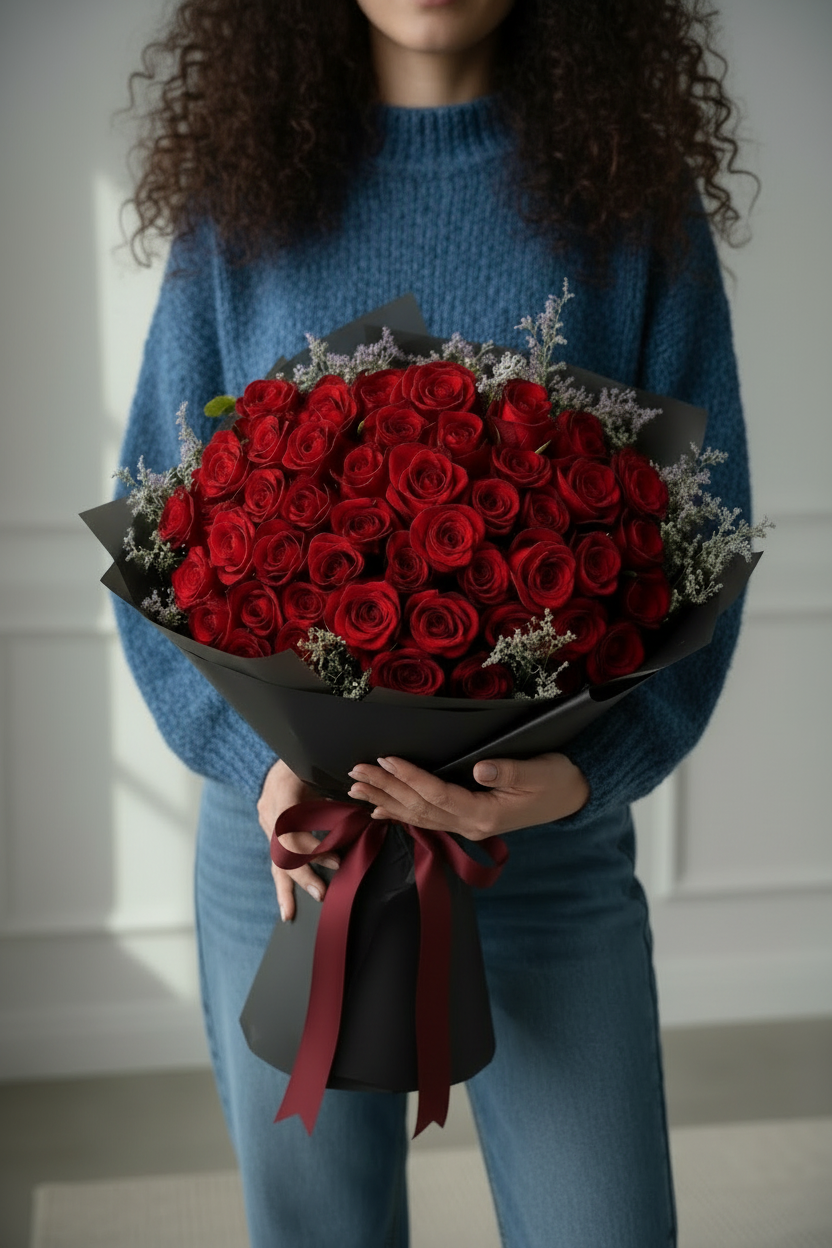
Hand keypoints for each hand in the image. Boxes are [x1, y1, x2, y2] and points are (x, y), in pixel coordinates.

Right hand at [257, 759, 339, 921]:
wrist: (288, 747)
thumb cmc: (311, 756)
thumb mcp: (322, 766)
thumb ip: (338, 789)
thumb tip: (366, 812)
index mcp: (283, 791)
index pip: (289, 830)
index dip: (309, 848)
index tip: (334, 858)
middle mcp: (269, 808)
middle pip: (280, 849)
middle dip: (300, 874)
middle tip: (321, 893)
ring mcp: (266, 818)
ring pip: (274, 858)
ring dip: (285, 887)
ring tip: (289, 914)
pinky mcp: (269, 825)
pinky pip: (277, 857)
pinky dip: (283, 881)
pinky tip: (287, 905)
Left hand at [346, 753, 589, 840]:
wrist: (572, 796)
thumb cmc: (556, 780)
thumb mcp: (539, 772)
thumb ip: (509, 772)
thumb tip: (479, 769)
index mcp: (485, 814)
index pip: (438, 794)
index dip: (410, 776)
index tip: (386, 758)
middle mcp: (470, 825)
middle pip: (418, 807)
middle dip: (385, 789)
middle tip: (356, 772)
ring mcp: (466, 826)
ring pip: (416, 815)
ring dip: (384, 801)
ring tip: (356, 789)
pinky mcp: (466, 820)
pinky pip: (426, 820)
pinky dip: (399, 815)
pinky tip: (378, 812)